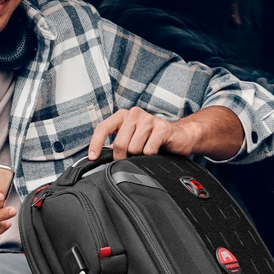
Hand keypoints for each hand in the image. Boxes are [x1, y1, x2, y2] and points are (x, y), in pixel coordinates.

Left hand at [87, 106, 243, 161]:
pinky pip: (149, 150)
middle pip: (119, 143)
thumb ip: (117, 143)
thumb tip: (99, 158)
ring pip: (134, 148)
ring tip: (147, 151)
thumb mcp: (132, 139)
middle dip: (123, 157)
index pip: (103, 127)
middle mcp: (134, 114)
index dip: (95, 143)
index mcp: (124, 115)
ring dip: (140, 156)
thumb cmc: (153, 140)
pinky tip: (157, 150)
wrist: (181, 136)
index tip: (92, 157)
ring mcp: (149, 120)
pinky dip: (151, 155)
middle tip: (132, 158)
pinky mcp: (162, 128)